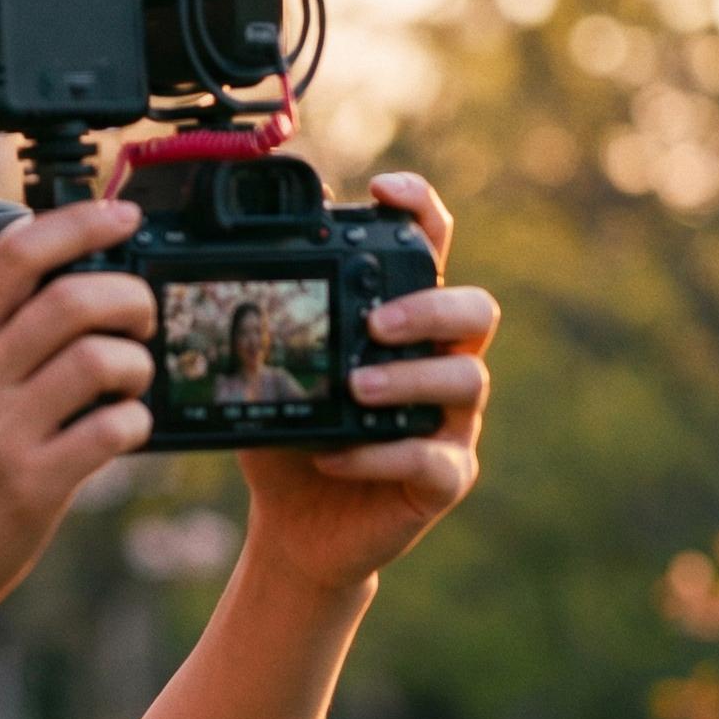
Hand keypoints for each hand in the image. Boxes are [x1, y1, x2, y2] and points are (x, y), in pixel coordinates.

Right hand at [0, 197, 157, 627]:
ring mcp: (1, 432)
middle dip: (128, 297)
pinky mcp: (32, 484)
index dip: (79, 221)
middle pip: (72, 298)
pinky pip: (112, 429)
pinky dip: (136, 421)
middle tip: (141, 316)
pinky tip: (125, 429)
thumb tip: (70, 282)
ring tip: (133, 380)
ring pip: (100, 360)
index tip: (123, 217)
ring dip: (137, 364)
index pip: (15, 253)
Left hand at [236, 172, 498, 592]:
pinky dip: (381, 454)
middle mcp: (438, 362)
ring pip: (467, 379)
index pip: (431, 250)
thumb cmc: (291, 434)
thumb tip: (243, 250)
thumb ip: (271, 317)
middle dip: (429, 306)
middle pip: (475, 310)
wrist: (297, 527)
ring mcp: (448, 421)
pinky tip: (333, 454)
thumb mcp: (270, 370)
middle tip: (373, 323)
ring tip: (355, 388)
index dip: (422, 212)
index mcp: (402, 322)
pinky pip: (433, 459)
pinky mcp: (442, 478)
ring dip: (410, 378)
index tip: (386, 191)